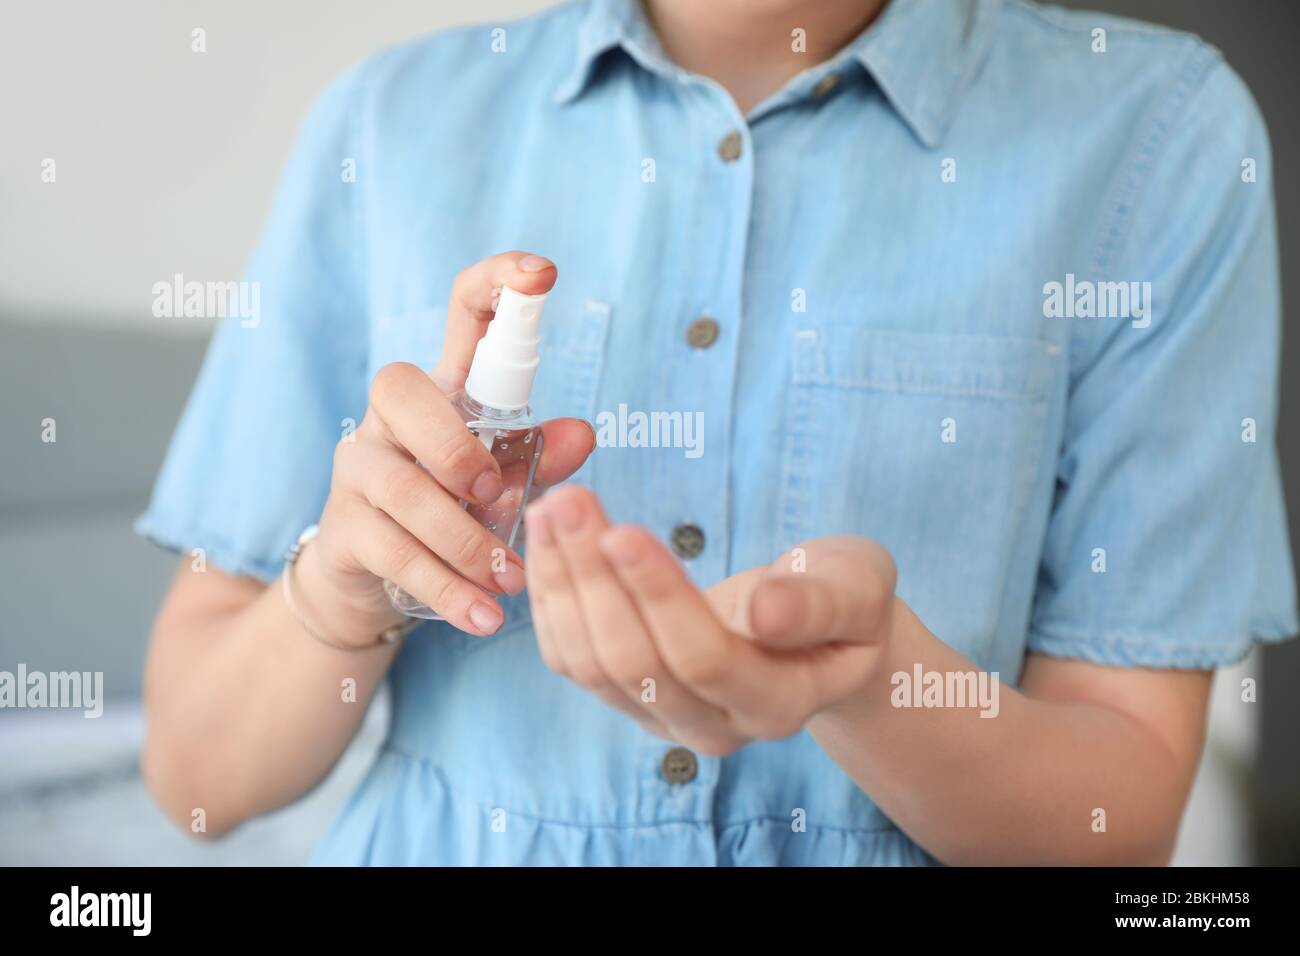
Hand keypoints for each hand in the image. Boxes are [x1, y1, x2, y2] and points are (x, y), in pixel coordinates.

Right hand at [301, 252, 594, 641]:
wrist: (375, 578)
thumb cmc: (453, 510)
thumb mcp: (507, 482)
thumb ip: (542, 457)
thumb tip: (585, 432)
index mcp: (445, 389)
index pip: (463, 312)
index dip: (499, 284)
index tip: (543, 275)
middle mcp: (392, 416)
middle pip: (400, 390)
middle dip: (453, 445)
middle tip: (497, 495)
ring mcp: (359, 469)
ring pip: (402, 489)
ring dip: (463, 541)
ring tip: (511, 581)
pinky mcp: (346, 528)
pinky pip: (394, 555)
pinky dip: (447, 590)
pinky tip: (484, 618)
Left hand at [523, 485, 895, 754]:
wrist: (819, 628)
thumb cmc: (843, 597)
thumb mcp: (856, 587)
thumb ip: (818, 604)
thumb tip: (763, 611)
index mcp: (776, 703)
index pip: (705, 659)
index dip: (659, 597)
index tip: (623, 531)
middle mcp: (712, 726)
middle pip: (635, 663)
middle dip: (594, 578)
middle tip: (569, 501)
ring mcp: (661, 718)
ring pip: (590, 663)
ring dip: (563, 582)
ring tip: (550, 508)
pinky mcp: (625, 696)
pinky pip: (569, 657)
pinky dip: (551, 596)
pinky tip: (546, 540)